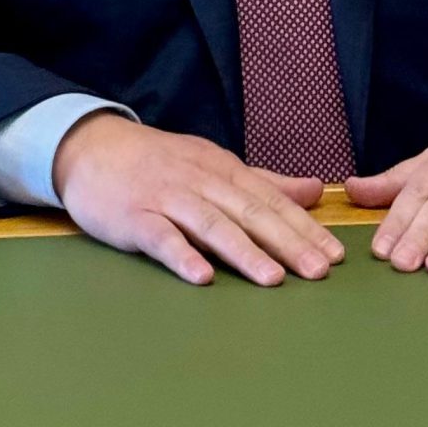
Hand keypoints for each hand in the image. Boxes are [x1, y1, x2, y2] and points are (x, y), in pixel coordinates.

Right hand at [53, 114, 344, 288]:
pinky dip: (181, 255)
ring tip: (273, 279)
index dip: (303, 227)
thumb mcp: (214, 164)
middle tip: (319, 272)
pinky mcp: (133, 216)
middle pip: (248, 211)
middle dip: (286, 242)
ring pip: (210, 224)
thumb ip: (264, 181)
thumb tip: (314, 190)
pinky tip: (201, 276)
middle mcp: (199, 180)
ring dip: (243, 251)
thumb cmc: (160, 162)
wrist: (93, 147)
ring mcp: (166, 197)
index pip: (270, 199)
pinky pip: (160, 236)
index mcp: (222, 168)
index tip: (334, 254)